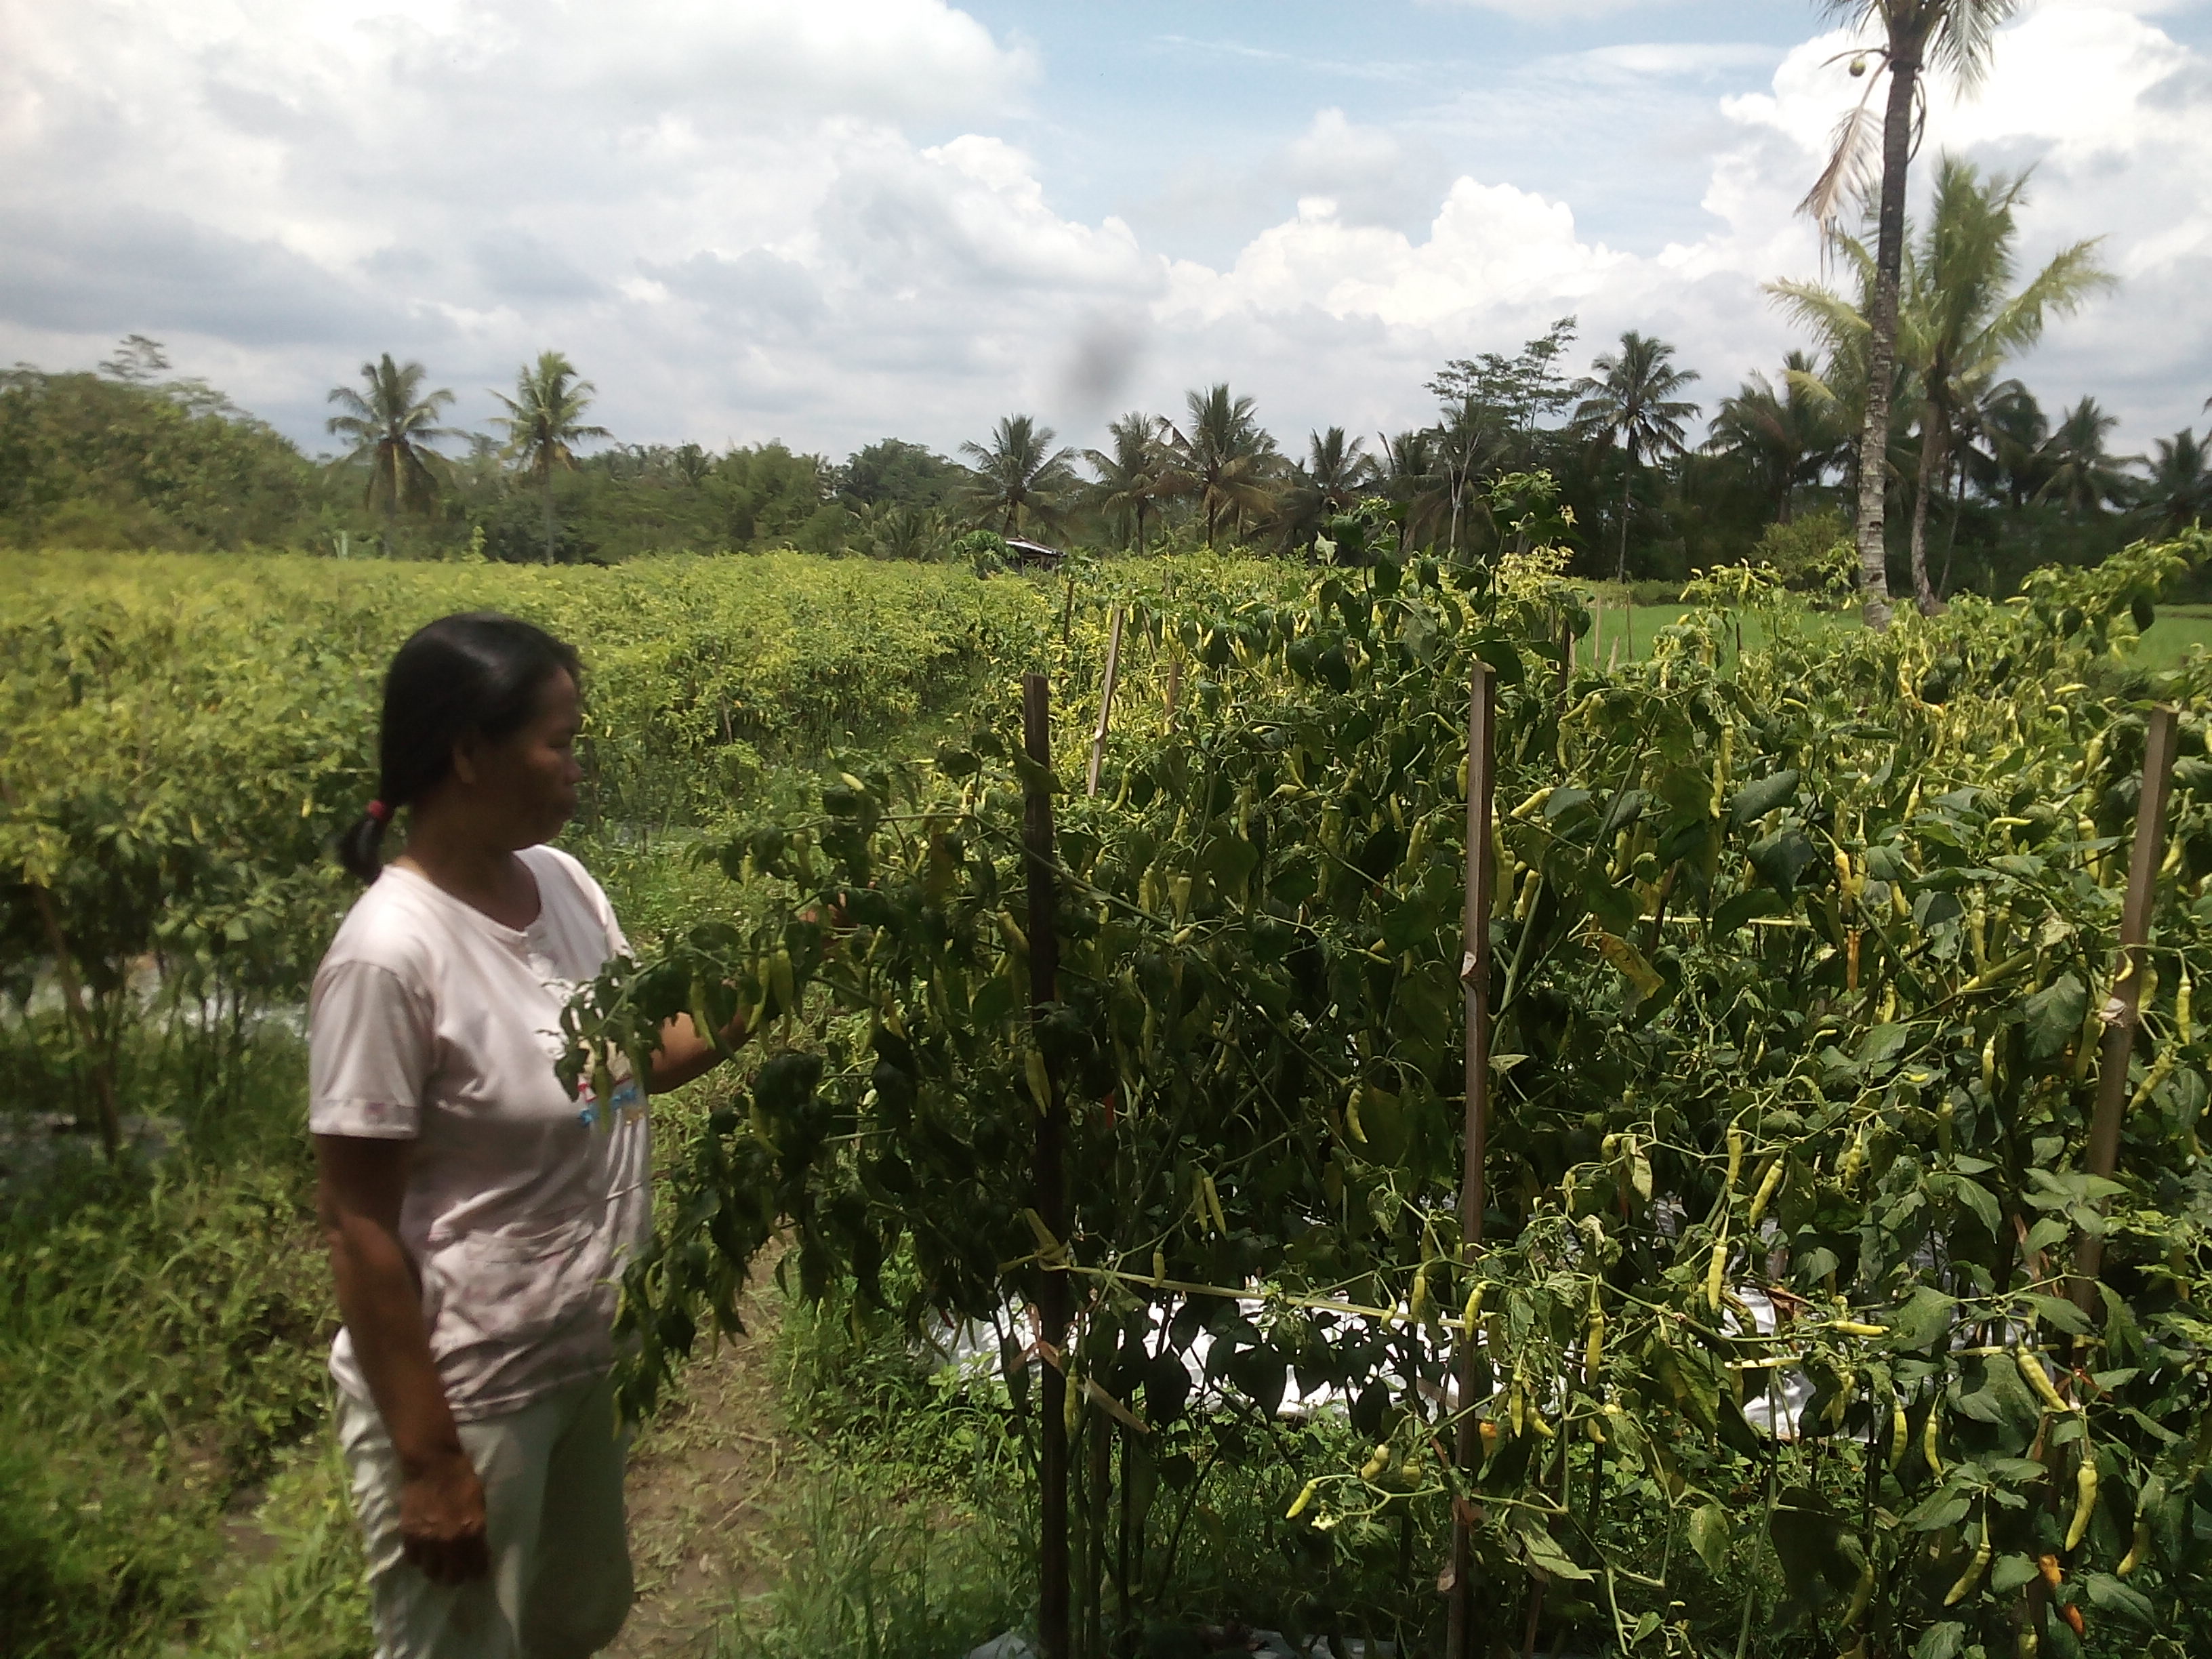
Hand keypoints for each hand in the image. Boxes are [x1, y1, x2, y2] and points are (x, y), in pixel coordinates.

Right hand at [398, 1446, 489, 1584]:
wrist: (433, 1466)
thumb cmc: (462, 1479)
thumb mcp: (479, 1504)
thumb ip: (477, 1527)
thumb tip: (477, 1546)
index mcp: (472, 1532)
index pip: (477, 1566)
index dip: (478, 1572)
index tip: (477, 1573)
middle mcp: (450, 1542)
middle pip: (452, 1576)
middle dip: (457, 1577)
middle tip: (457, 1572)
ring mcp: (428, 1541)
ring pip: (431, 1572)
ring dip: (436, 1571)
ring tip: (438, 1566)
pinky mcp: (409, 1536)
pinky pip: (413, 1559)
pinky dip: (419, 1559)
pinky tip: (423, 1553)